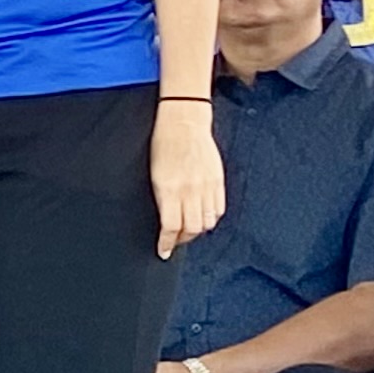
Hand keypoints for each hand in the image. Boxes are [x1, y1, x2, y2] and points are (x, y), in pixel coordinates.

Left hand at [150, 99, 224, 259]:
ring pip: (207, 222)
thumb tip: (165, 221)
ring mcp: (207, 186)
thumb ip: (162, 197)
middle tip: (175, 240)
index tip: (163, 251)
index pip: (171, 226)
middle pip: (192, 229)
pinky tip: (203, 215)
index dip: (167, 243)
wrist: (184, 121)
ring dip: (198, 230)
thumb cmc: (163, 144)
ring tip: (189, 228)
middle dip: (182, 239)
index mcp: (169, 188)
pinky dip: (211, 217)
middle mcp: (190, 190)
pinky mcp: (218, 180)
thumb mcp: (154, 173)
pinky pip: (219, 209)